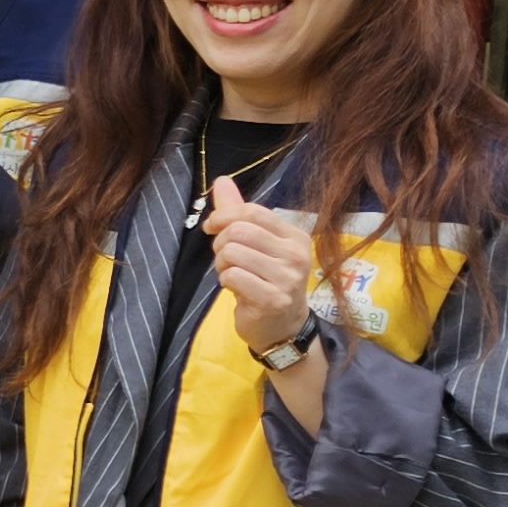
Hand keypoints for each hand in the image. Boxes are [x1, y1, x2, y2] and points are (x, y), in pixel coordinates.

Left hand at [204, 177, 320, 354]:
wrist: (282, 326)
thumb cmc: (266, 279)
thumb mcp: (257, 243)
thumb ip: (239, 212)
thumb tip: (222, 180)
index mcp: (294, 236)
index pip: (252, 212)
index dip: (223, 217)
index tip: (212, 227)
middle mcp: (295, 255)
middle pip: (239, 231)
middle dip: (220, 243)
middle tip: (224, 258)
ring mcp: (287, 279)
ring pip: (232, 253)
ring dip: (222, 264)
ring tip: (231, 273)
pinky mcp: (272, 299)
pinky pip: (232, 276)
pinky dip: (225, 280)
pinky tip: (236, 288)